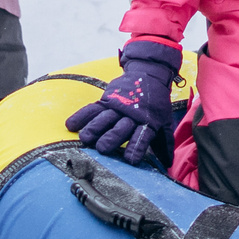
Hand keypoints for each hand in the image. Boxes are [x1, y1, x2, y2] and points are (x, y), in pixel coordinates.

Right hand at [64, 40, 180, 165]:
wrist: (149, 74)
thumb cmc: (156, 103)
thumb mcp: (164, 120)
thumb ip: (164, 142)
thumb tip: (167, 164)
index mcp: (148, 120)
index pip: (142, 136)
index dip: (136, 147)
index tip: (130, 160)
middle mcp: (131, 114)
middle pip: (120, 127)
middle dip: (111, 137)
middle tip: (102, 148)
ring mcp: (118, 106)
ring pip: (104, 118)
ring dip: (94, 128)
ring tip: (84, 138)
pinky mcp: (107, 99)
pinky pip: (92, 108)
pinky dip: (81, 116)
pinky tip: (70, 125)